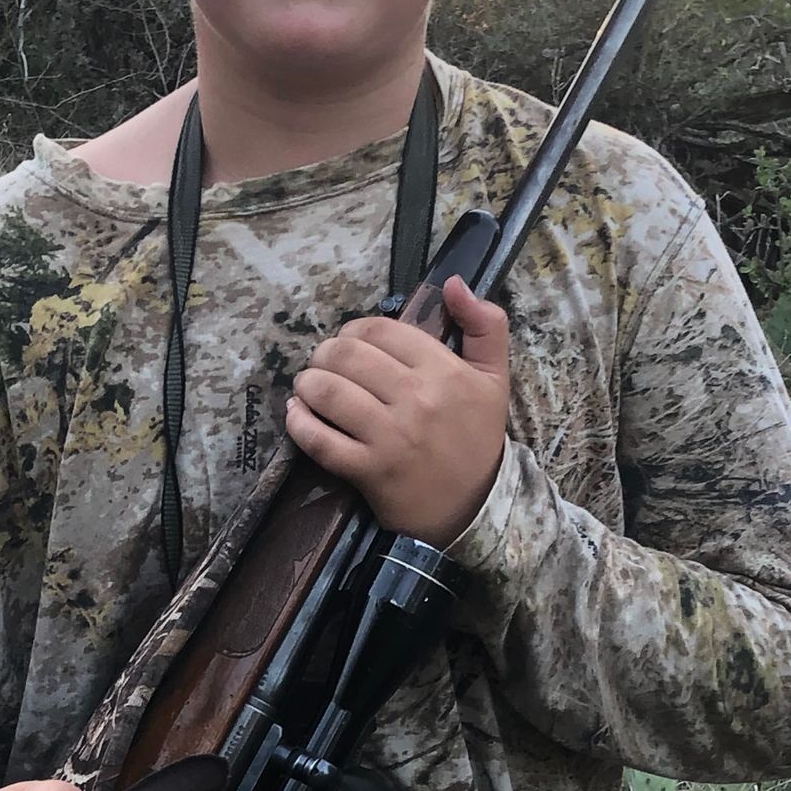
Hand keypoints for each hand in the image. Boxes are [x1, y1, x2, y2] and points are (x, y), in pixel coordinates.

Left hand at [285, 274, 509, 545]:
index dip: (354, 329)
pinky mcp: (369, 471)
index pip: (380, 330)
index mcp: (444, 371)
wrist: (475, 507)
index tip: (351, 341)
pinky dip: (299, 423)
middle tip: (323, 362)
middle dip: (324, 353)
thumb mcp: (494, 378)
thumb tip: (455, 284)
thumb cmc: (477, 439)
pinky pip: (320, 440)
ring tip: (307, 385)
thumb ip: (485, 325)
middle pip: (347, 355)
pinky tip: (296, 413)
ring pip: (328, 392)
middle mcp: (416, 399)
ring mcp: (390, 437)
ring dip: (307, 383)